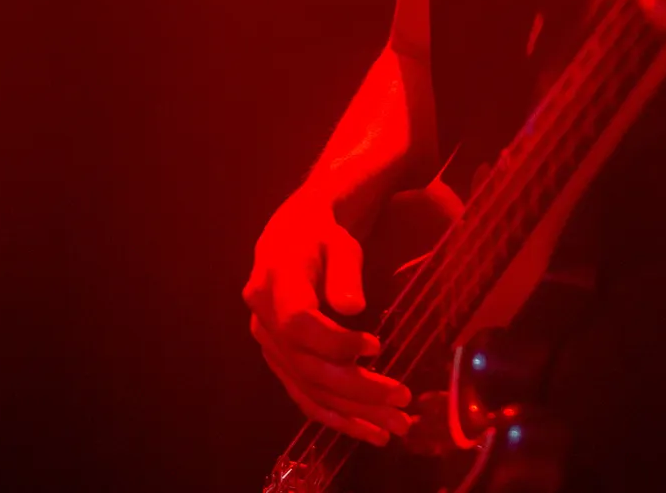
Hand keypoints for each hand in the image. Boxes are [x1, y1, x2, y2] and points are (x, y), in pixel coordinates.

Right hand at [243, 185, 412, 445]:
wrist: (292, 239)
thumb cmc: (322, 235)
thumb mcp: (338, 242)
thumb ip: (345, 271)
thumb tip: (352, 307)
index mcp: (275, 281)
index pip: (299, 322)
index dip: (335, 341)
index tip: (376, 346)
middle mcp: (263, 319)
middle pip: (308, 366)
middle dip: (357, 389)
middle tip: (402, 401)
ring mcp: (267, 345)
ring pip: (308, 389)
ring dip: (352, 413)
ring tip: (394, 428)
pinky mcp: (278, 361)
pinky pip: (304, 396)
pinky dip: (336, 416)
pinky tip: (367, 430)